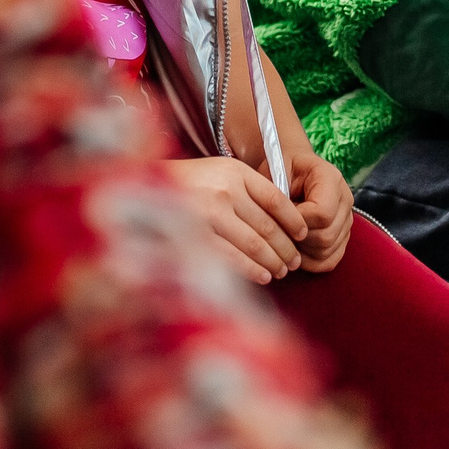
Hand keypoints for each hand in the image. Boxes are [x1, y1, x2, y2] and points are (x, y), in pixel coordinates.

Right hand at [165, 157, 306, 284]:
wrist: (145, 188)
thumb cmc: (188, 183)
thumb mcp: (220, 173)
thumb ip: (248, 190)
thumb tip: (283, 221)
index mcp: (235, 172)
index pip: (276, 199)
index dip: (294, 220)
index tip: (302, 234)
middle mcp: (225, 191)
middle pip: (268, 226)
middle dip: (286, 248)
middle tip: (295, 262)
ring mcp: (210, 214)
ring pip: (255, 245)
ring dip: (274, 262)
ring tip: (281, 271)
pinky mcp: (196, 237)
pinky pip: (233, 258)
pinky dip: (252, 270)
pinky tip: (263, 276)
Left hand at [288, 148, 355, 272]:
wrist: (293, 167)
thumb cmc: (281, 169)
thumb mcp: (276, 171)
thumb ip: (279, 196)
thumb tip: (280, 226)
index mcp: (330, 178)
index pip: (323, 213)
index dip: (298, 222)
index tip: (279, 219)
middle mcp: (345, 200)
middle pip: (327, 236)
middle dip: (298, 239)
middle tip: (279, 230)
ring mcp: (346, 220)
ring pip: (327, 251)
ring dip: (302, 252)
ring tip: (285, 238)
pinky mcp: (342, 236)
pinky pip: (330, 260)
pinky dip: (310, 262)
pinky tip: (295, 251)